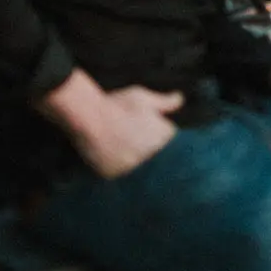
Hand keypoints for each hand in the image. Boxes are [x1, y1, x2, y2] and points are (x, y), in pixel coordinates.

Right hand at [45, 75, 183, 179]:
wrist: (89, 116)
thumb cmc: (117, 104)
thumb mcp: (144, 97)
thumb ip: (166, 102)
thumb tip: (181, 99)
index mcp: (162, 136)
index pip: (167, 136)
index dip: (155, 127)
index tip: (142, 121)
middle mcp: (150, 155)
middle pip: (151, 151)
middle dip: (143, 142)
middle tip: (127, 129)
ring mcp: (132, 166)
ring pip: (135, 161)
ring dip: (129, 153)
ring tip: (116, 138)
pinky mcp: (115, 173)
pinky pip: (117, 170)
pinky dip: (114, 162)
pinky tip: (107, 149)